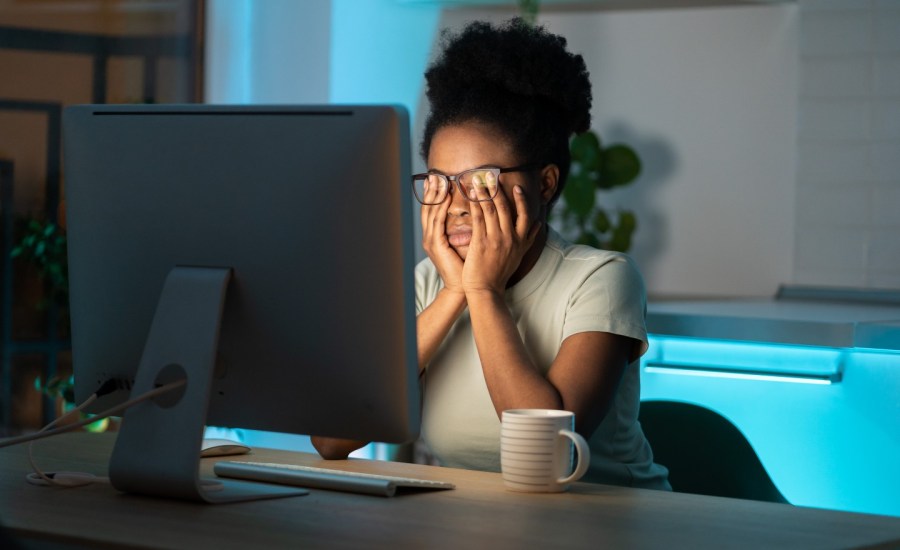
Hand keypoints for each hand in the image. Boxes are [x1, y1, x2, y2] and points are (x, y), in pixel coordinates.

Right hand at [420, 182, 463, 295]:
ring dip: (435, 195)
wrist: (462, 287)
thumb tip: (476, 213)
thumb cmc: (466, 267)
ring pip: (431, 212)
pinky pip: (437, 223)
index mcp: (436, 236)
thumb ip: (466, 228)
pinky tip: (446, 198)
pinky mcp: (436, 245)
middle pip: (428, 208)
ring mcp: (431, 241)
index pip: (433, 210)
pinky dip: (441, 209)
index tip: (437, 179)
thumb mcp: (465, 244)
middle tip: (434, 174)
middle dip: (431, 191)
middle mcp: (430, 236)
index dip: (434, 194)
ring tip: (440, 180)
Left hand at [462, 174, 540, 294]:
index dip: (521, 200)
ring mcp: (496, 239)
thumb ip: (529, 238)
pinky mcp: (481, 242)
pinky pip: (478, 218)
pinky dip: (475, 204)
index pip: (524, 215)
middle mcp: (510, 238)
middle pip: (505, 208)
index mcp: (521, 241)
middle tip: (491, 175)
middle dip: (498, 189)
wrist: (486, 290)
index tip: (516, 187)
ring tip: (477, 180)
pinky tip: (471, 195)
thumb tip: (538, 224)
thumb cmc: (500, 273)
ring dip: (484, 192)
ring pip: (491, 209)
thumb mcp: (520, 255)